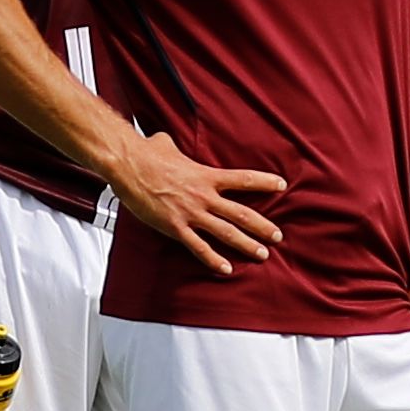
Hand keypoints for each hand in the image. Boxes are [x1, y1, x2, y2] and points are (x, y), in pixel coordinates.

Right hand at [107, 133, 285, 272]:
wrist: (128, 166)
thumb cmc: (146, 154)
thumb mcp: (166, 145)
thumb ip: (173, 146)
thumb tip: (164, 142)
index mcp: (206, 175)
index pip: (243, 179)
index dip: (265, 182)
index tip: (281, 185)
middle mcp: (203, 196)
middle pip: (241, 213)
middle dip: (262, 226)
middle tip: (278, 236)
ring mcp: (190, 213)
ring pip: (226, 232)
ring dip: (246, 244)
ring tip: (262, 254)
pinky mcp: (175, 227)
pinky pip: (198, 247)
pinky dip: (213, 259)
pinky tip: (226, 268)